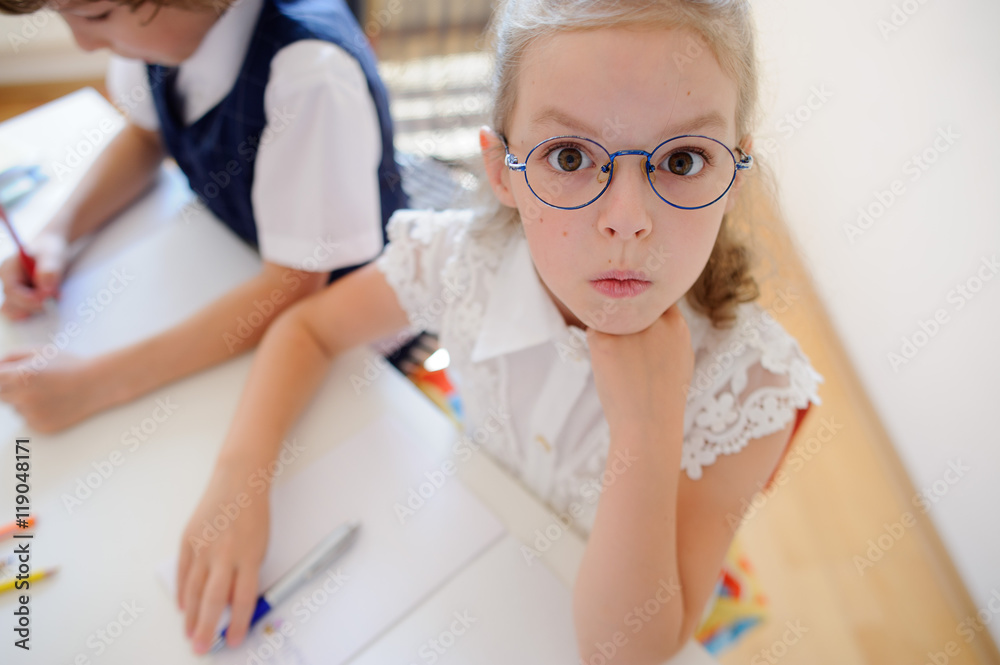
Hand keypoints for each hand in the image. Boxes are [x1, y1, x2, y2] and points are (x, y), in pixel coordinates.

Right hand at [0, 232, 68, 318]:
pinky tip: (50, 301)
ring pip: (17, 310)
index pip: (12, 291)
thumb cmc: (50, 249)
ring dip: (35, 310)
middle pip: (13, 303)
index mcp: (8, 269)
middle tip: (56, 298)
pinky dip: (37, 309)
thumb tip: (46, 287)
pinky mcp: (23, 297)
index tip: (48, 298)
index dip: (29, 299)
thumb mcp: (52, 255)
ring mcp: (15, 290)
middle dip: (34, 305)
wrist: (53, 250)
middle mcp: (8, 281)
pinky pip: (25, 310)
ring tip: (53, 299)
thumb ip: (49, 270)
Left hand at [0, 350, 107, 432]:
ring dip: (23, 401)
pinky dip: (36, 412)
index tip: (5, 378)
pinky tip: (54, 403)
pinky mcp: (41, 426)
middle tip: (32, 382)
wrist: (97, 384)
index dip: (0, 378)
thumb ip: (10, 358)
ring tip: (48, 392)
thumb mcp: (40, 352)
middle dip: (9, 389)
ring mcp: (32, 414)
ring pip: (15, 408)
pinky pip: (28, 419)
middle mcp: (23, 397)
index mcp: (19, 376)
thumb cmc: (69, 366)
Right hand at [178, 464, 269, 653]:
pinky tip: (184, 607)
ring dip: (191, 616)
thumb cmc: (254, 514)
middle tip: (202, 647)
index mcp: (249, 556)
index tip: (235, 640)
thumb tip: (233, 604)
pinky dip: (183, 592)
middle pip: (214, 600)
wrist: (238, 481)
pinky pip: (184, 573)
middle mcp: (225, 554)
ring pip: (194, 590)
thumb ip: (248, 573)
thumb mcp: (260, 546)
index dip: (239, 624)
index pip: (244, 599)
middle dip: (208, 628)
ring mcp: (204, 547)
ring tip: (190, 635)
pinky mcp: (188, 540)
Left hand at [586, 302, 693, 435]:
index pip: (656, 299)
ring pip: (610, 316)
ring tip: (620, 361)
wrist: (647, 425)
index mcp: (676, 325)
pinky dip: (598, 344)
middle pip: (631, 304)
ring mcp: (628, 330)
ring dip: (610, 331)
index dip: (645, 308)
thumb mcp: (682, 357)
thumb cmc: (664, 396)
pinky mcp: (604, 341)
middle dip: (625, 317)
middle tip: (626, 345)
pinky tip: (609, 364)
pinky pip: (594, 330)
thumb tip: (656, 312)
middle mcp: (654, 322)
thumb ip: (670, 331)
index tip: (639, 321)